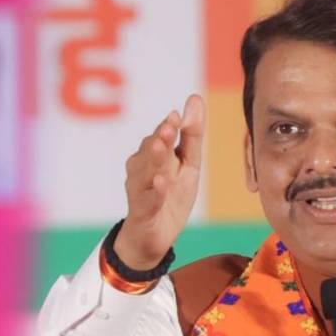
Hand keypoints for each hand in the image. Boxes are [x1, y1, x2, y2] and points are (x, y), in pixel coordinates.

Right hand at [113, 94, 204, 269]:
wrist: (154, 237)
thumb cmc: (170, 196)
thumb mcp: (188, 164)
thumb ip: (191, 134)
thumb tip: (195, 98)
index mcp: (154, 155)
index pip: (160, 136)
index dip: (168, 127)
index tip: (176, 116)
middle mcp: (142, 169)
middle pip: (149, 151)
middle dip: (158, 138)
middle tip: (168, 127)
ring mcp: (140, 190)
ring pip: (144, 172)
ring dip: (153, 160)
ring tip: (162, 148)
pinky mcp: (142, 212)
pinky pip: (147, 200)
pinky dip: (154, 192)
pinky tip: (161, 183)